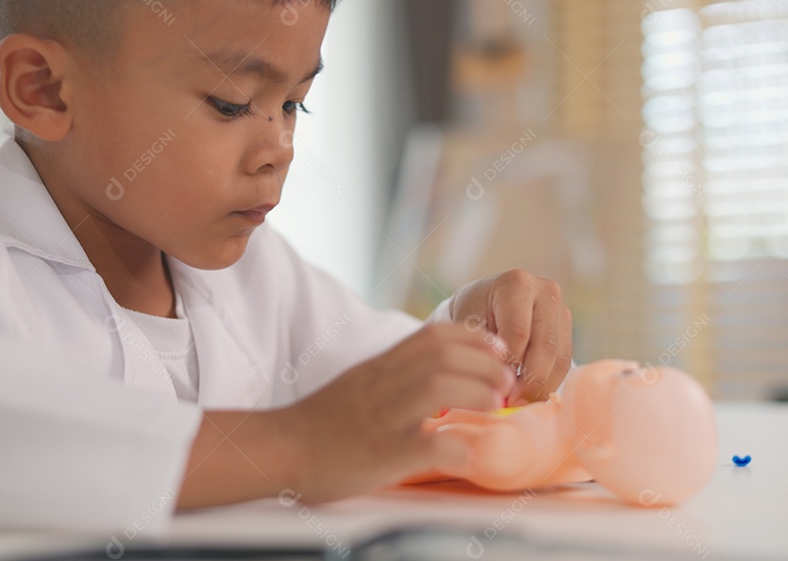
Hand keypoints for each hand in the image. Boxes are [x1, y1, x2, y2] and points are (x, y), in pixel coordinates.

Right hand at [279, 323, 513, 501]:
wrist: (280, 449)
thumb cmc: (321, 422)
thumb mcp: (359, 383)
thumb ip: (394, 374)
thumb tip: (437, 374)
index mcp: (379, 367)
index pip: (431, 336)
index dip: (472, 337)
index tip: (497, 347)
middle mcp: (382, 384)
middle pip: (441, 355)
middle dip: (484, 363)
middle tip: (507, 380)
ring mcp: (381, 417)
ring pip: (436, 387)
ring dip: (476, 392)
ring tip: (496, 405)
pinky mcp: (381, 452)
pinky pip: (425, 444)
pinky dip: (455, 447)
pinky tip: (469, 452)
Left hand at [449, 269, 572, 405]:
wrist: (482, 304)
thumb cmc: (470, 315)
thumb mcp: (468, 327)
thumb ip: (483, 351)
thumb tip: (504, 387)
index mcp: (516, 284)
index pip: (519, 332)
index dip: (510, 365)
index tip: (498, 390)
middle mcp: (545, 291)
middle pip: (546, 345)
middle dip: (530, 380)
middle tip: (513, 404)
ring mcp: (561, 308)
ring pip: (560, 356)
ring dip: (542, 385)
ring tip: (520, 403)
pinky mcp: (567, 328)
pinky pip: (564, 362)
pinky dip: (549, 382)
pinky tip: (530, 396)